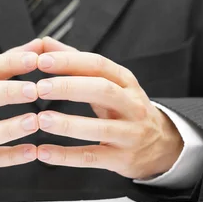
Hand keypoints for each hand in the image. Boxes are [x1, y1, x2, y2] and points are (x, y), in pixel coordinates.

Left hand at [34, 37, 182, 179]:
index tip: (41, 60)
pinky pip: (92, 157)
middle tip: (39, 88)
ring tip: (40, 119)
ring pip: (100, 128)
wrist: (162, 144)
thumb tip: (44, 42)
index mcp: (125, 81)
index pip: (98, 65)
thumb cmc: (126, 107)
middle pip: (103, 90)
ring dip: (68, 124)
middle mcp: (132, 104)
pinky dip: (66, 156)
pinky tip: (43, 152)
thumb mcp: (109, 82)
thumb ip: (76, 63)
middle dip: (69, 87)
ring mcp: (130, 133)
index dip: (70, 61)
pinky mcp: (122, 158)